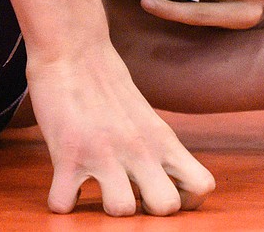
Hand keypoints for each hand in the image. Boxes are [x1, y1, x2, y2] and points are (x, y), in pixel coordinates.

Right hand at [26, 40, 214, 215]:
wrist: (73, 50)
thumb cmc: (107, 84)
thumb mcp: (146, 116)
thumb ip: (156, 148)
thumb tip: (161, 183)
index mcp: (162, 139)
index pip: (202, 186)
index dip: (185, 201)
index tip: (159, 194)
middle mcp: (139, 148)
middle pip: (167, 207)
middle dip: (148, 212)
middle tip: (129, 195)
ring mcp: (103, 153)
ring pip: (120, 210)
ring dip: (104, 208)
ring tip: (95, 189)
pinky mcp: (67, 154)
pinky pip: (64, 203)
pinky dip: (61, 201)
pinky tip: (64, 184)